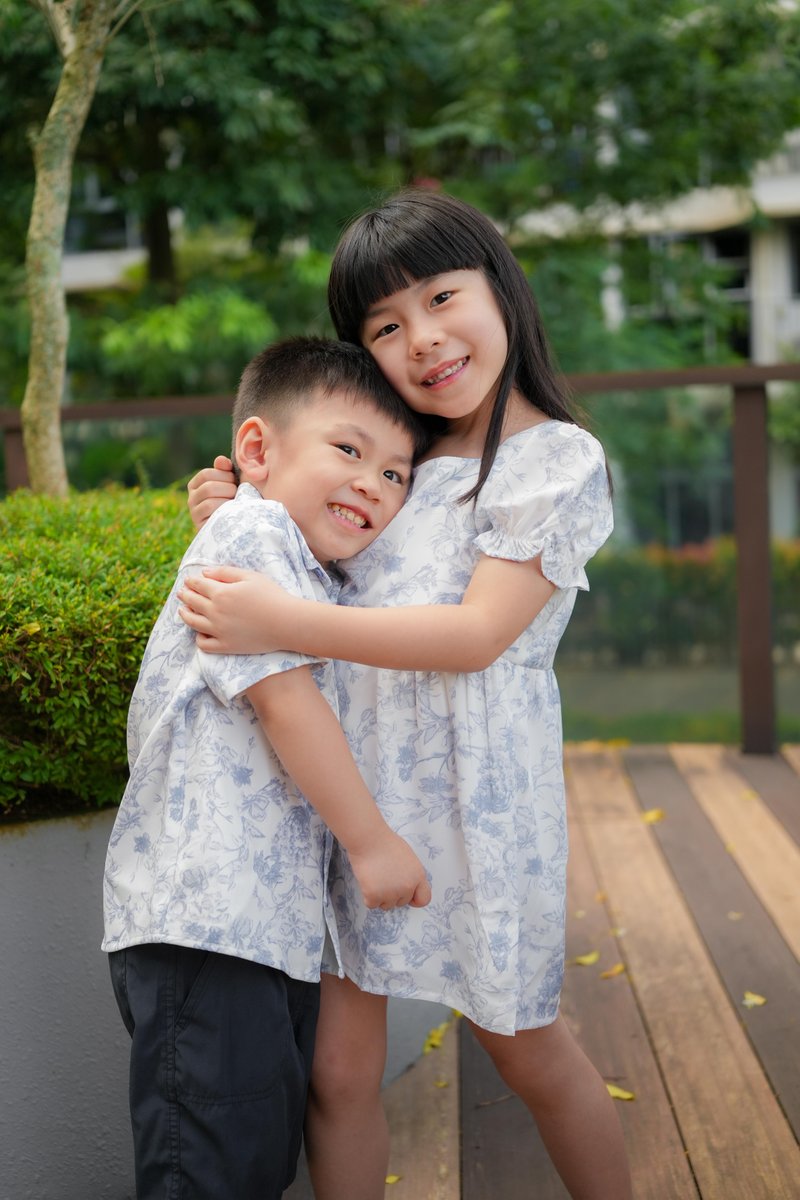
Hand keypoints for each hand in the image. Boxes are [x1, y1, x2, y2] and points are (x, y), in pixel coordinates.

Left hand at [178, 566, 295, 653]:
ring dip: (185, 615)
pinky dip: (199, 637)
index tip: (188, 580)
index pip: (198, 585)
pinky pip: (204, 644)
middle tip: (182, 593)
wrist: (287, 623)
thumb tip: (204, 572)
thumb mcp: (250, 577)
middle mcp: (215, 612)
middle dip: (185, 595)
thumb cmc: (271, 596)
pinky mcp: (226, 646)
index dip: (191, 581)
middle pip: (192, 602)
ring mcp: (219, 631)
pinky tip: (201, 632)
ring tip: (183, 611)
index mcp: (221, 593)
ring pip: (192, 623)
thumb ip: (225, 572)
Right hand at [187, 456, 236, 528]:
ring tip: (236, 502)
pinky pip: (209, 509)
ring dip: (227, 498)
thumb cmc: (235, 500)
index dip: (224, 475)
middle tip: (237, 493)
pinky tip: (232, 510)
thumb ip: (225, 470)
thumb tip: (220, 460)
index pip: (206, 474)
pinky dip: (224, 507)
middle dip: (228, 488)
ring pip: (209, 498)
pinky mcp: (199, 524)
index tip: (235, 480)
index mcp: (196, 485)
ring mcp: (194, 512)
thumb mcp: (230, 483)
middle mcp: (191, 498)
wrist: (237, 527)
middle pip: (208, 486)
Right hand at [347, 829, 431, 910]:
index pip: (423, 899)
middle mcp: (407, 887)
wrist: (369, 839)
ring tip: (376, 877)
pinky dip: (368, 896)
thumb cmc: (386, 844)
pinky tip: (367, 880)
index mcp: (418, 876)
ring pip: (386, 905)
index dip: (414, 898)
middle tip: (384, 877)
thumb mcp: (408, 858)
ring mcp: (390, 893)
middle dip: (393, 894)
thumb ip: (411, 875)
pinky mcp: (373, 896)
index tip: (406, 895)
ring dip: (380, 896)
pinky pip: (371, 904)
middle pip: (401, 902)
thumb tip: (407, 888)